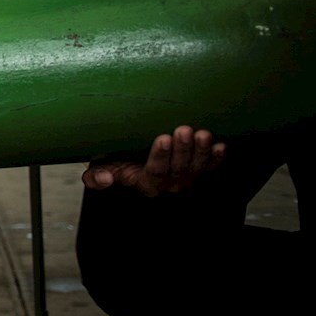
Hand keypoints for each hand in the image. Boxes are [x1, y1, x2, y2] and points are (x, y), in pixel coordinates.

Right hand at [83, 125, 224, 196]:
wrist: (131, 161)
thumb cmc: (115, 161)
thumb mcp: (100, 168)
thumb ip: (95, 177)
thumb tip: (104, 180)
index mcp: (144, 182)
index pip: (154, 171)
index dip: (160, 156)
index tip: (162, 139)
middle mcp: (168, 184)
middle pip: (178, 169)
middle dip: (183, 150)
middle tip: (183, 130)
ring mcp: (185, 179)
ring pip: (196, 168)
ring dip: (201, 152)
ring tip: (203, 134)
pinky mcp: (198, 172)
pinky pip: (210, 168)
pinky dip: (216, 158)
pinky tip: (220, 146)